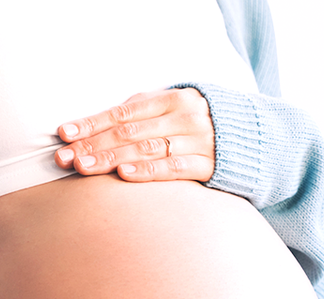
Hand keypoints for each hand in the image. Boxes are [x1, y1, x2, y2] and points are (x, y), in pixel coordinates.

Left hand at [55, 88, 214, 182]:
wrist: (259, 140)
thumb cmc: (203, 126)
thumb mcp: (176, 109)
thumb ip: (144, 113)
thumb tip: (94, 126)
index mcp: (173, 98)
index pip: (123, 112)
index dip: (92, 123)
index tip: (64, 134)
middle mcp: (185, 117)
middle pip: (130, 132)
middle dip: (94, 145)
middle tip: (66, 157)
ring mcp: (199, 141)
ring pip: (147, 149)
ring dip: (112, 159)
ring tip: (85, 167)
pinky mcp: (211, 165)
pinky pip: (174, 168)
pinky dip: (148, 171)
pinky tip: (124, 174)